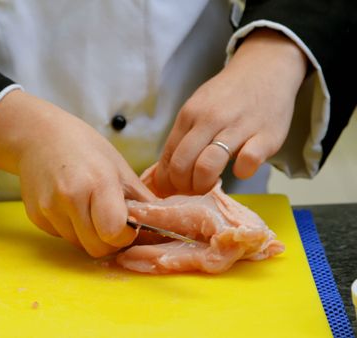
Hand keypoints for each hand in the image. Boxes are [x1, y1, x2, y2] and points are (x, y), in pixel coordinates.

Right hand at [0, 90, 151, 256]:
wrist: (37, 135)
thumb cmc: (83, 146)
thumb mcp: (118, 166)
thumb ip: (140, 200)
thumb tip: (164, 225)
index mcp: (97, 182)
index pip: (115, 233)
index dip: (126, 235)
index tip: (128, 225)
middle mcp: (70, 197)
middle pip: (97, 248)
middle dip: (109, 241)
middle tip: (111, 220)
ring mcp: (49, 208)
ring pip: (79, 244)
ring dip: (88, 234)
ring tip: (88, 207)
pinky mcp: (36, 216)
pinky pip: (61, 236)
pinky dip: (70, 228)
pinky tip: (68, 205)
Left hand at [154, 28, 307, 194]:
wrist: (265, 69)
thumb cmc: (227, 96)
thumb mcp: (198, 108)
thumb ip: (184, 136)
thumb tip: (167, 172)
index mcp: (189, 114)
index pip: (169, 156)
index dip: (167, 180)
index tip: (171, 191)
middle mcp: (210, 120)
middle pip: (183, 164)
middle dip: (182, 186)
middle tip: (191, 191)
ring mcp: (238, 127)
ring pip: (208, 165)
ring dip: (204, 185)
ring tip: (209, 187)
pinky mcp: (266, 136)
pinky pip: (247, 162)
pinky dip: (241, 172)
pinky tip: (241, 169)